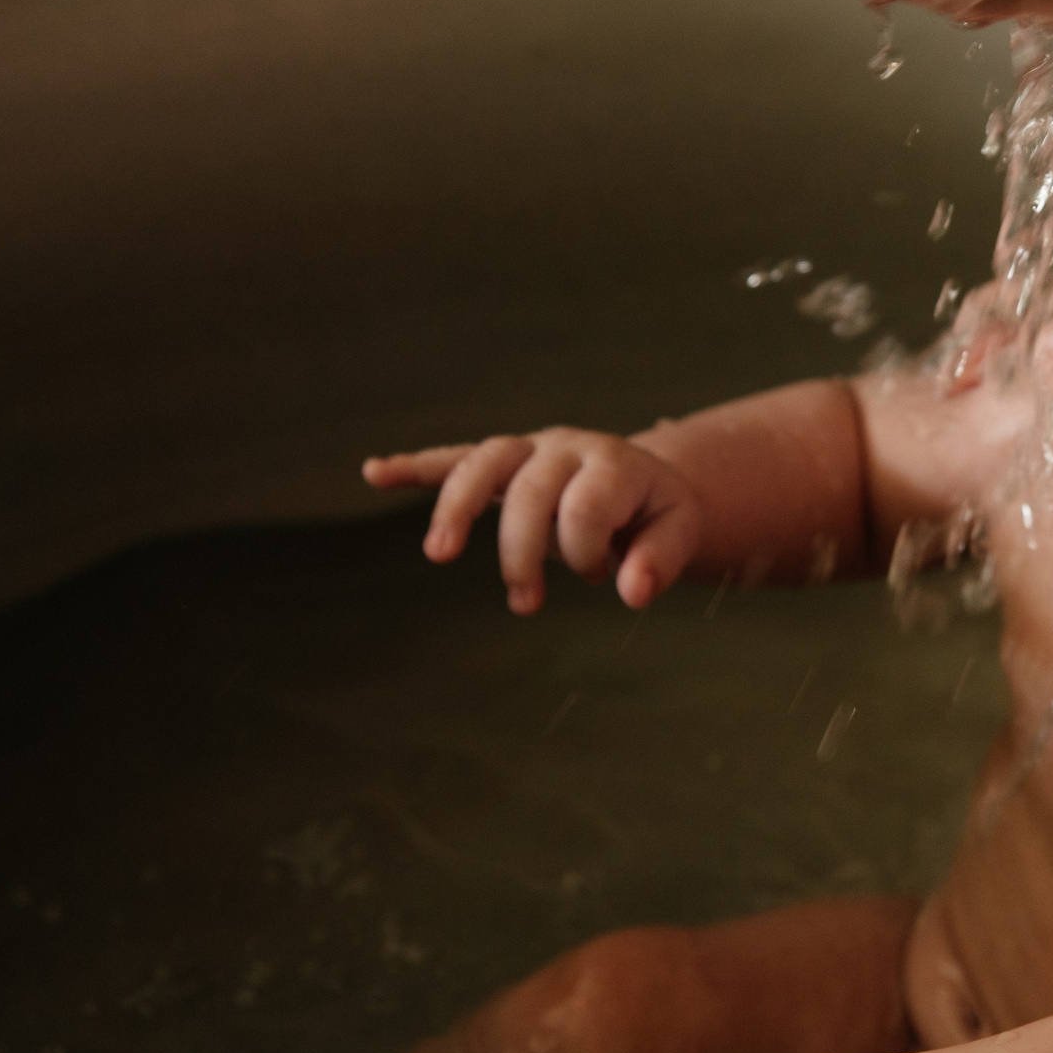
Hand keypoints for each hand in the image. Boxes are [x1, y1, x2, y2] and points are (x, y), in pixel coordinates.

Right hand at [364, 429, 704, 614]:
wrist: (646, 481)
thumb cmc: (657, 513)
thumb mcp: (677, 533)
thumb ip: (659, 561)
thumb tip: (632, 593)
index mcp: (613, 464)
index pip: (584, 509)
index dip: (585, 553)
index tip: (600, 577)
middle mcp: (566, 448)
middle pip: (530, 491)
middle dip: (522, 551)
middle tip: (525, 604)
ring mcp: (530, 450)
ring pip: (483, 463)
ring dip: (457, 508)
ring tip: (440, 556)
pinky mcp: (503, 462)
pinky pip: (455, 458)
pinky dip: (416, 466)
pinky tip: (375, 473)